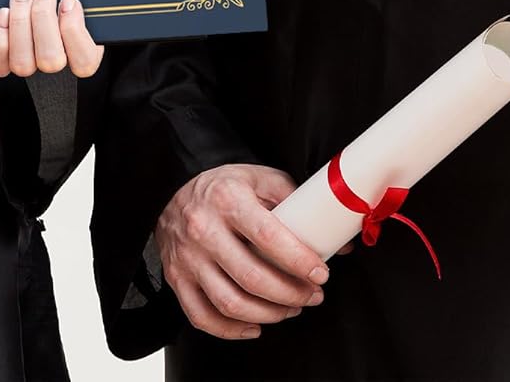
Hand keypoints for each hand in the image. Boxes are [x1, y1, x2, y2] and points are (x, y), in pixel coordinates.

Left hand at [0, 0, 103, 77]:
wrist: (39, 16)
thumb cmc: (64, 12)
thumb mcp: (83, 11)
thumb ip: (79, 9)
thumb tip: (70, 3)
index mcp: (82, 60)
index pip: (83, 61)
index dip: (74, 29)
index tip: (68, 0)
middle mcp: (55, 70)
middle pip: (50, 58)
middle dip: (43, 15)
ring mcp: (29, 69)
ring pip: (22, 61)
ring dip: (20, 20)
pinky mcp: (5, 66)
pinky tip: (4, 13)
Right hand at [155, 163, 327, 341]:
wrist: (172, 190)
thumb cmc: (223, 188)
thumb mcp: (259, 179)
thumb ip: (296, 204)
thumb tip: (336, 241)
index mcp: (227, 199)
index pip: (267, 236)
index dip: (297, 260)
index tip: (320, 273)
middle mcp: (203, 228)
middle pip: (251, 277)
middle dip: (290, 294)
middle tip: (312, 295)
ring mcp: (187, 257)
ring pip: (230, 303)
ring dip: (269, 314)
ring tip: (290, 308)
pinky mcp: (176, 278)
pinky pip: (202, 317)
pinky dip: (231, 331)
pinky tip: (254, 325)